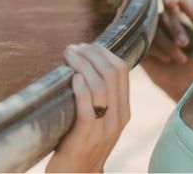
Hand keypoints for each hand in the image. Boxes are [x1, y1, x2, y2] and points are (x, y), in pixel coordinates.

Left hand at [47, 44, 130, 172]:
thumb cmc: (81, 145)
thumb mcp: (99, 121)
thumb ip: (99, 99)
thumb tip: (85, 66)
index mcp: (123, 110)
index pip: (122, 71)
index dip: (104, 53)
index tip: (86, 46)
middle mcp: (118, 117)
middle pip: (113, 73)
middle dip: (93, 54)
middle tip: (74, 48)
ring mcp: (104, 128)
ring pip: (101, 86)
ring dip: (83, 65)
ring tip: (69, 56)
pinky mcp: (86, 137)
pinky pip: (89, 108)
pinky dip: (82, 88)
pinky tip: (73, 77)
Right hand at [141, 0, 192, 100]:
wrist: (189, 84)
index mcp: (175, 17)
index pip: (168, 0)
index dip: (168, 0)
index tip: (172, 3)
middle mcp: (159, 24)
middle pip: (162, 16)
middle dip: (175, 29)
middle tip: (184, 44)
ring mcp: (148, 36)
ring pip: (153, 31)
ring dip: (168, 44)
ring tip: (181, 59)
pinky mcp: (140, 49)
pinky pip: (144, 43)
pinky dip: (156, 50)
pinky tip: (166, 60)